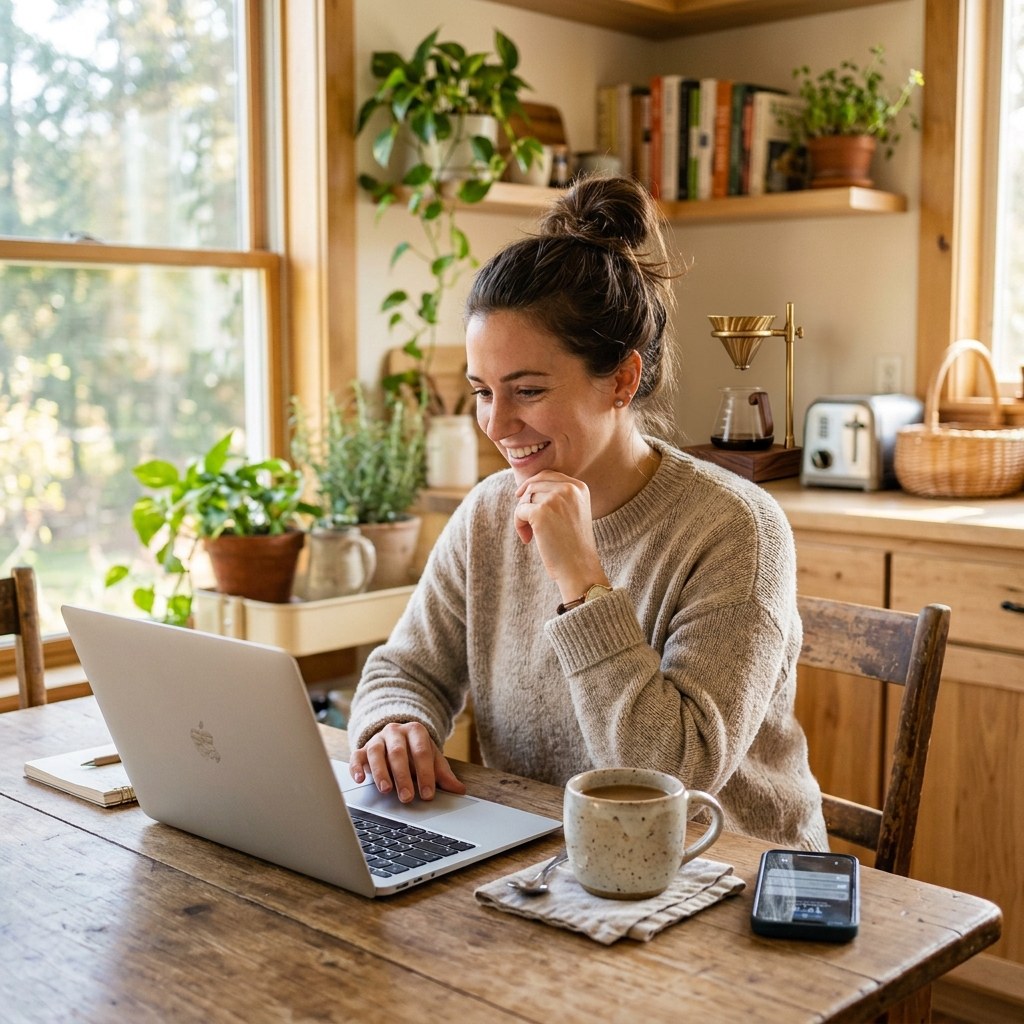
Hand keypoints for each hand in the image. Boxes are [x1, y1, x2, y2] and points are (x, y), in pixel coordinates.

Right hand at [349, 721, 466, 802]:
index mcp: (415, 731)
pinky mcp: (362, 748)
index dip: (425, 773)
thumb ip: (443, 774)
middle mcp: (395, 732)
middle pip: (398, 752)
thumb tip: (459, 789)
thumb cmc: (415, 751)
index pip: (422, 751)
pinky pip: (357, 756)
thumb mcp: (431, 758)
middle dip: (403, 776)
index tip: (427, 794)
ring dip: (381, 773)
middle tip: (407, 797)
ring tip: (386, 790)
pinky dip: (357, 768)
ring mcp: (377, 739)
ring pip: (377, 753)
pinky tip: (361, 780)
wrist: (396, 736)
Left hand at [514, 472, 605, 590]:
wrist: (579, 568)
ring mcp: (555, 499)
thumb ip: (557, 496)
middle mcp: (569, 489)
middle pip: (534, 485)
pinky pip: (519, 511)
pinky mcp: (541, 512)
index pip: (547, 475)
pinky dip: (519, 526)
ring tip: (531, 534)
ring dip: (522, 516)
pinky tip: (528, 539)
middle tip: (528, 524)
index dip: (532, 486)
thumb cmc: (573, 545)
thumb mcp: (572, 513)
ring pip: (525, 498)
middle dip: (526, 502)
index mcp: (579, 487)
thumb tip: (526, 487)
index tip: (521, 497)